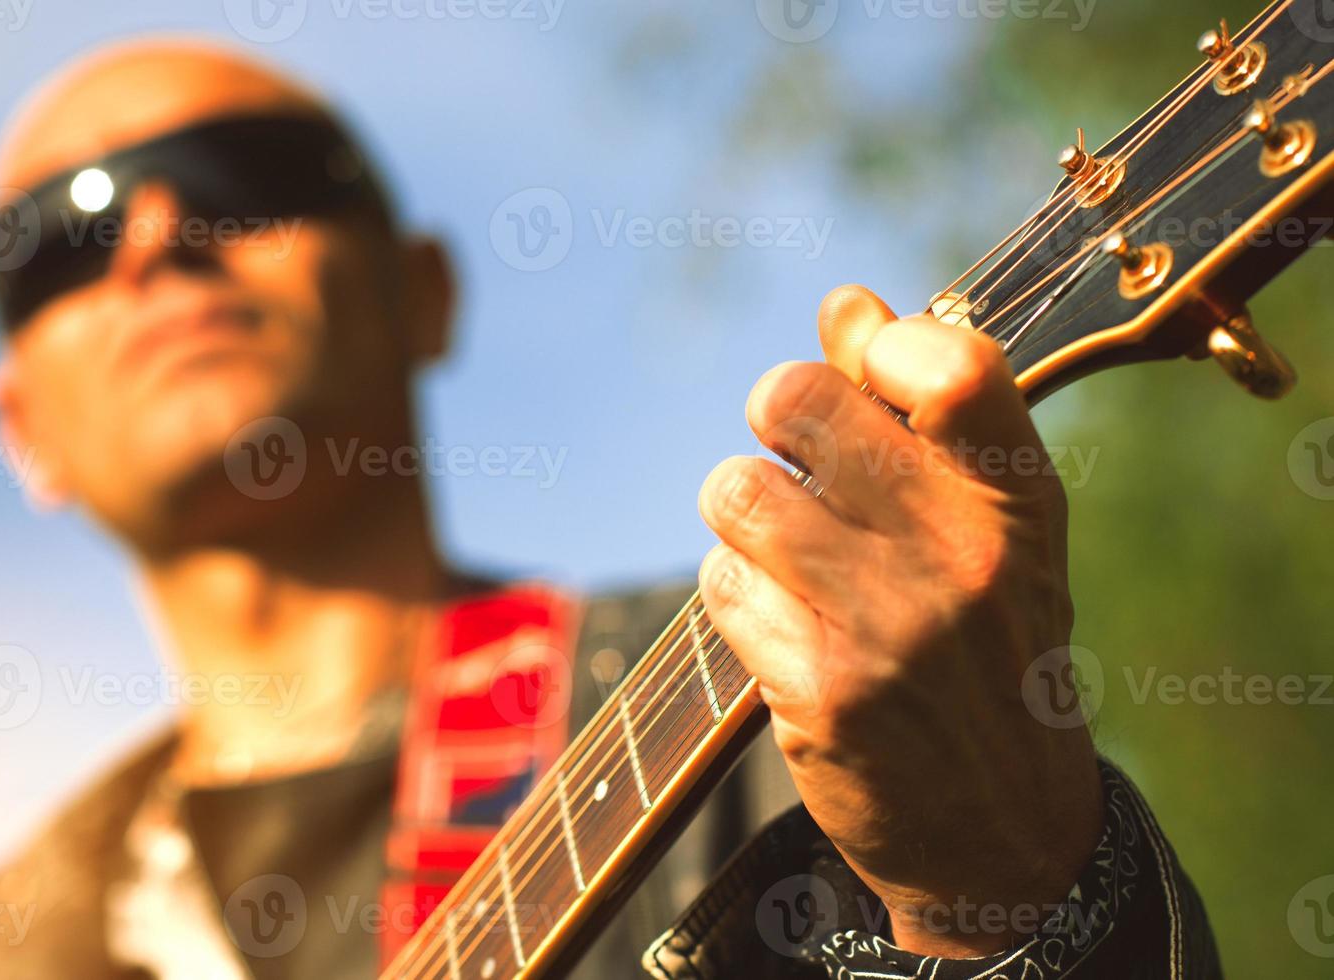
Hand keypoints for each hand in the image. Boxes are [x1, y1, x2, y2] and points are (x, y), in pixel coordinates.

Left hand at [697, 285, 1102, 957]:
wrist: (1004, 828)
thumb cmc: (988, 646)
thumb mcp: (993, 527)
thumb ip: (922, 408)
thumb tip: (845, 302)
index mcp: (1019, 500)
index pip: (945, 361)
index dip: (877, 345)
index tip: (862, 377)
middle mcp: (964, 557)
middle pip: (796, 403)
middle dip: (774, 417)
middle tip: (792, 455)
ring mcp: (891, 628)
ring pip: (737, 492)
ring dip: (744, 514)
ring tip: (788, 550)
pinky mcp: (821, 693)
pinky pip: (722, 584)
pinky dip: (740, 595)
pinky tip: (787, 627)